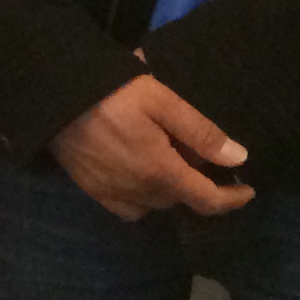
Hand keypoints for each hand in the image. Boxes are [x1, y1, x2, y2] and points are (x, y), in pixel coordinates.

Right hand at [49, 73, 253, 220]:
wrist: (51, 94)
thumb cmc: (112, 91)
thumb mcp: (162, 100)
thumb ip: (201, 132)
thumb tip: (238, 158)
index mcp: (160, 171)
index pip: (207, 200)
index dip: (232, 199)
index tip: (247, 189)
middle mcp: (138, 191)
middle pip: (180, 200)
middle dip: (197, 186)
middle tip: (200, 158)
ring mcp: (111, 192)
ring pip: (154, 205)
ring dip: (169, 191)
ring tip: (170, 165)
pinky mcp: (90, 188)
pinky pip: (126, 207)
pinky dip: (141, 199)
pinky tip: (139, 177)